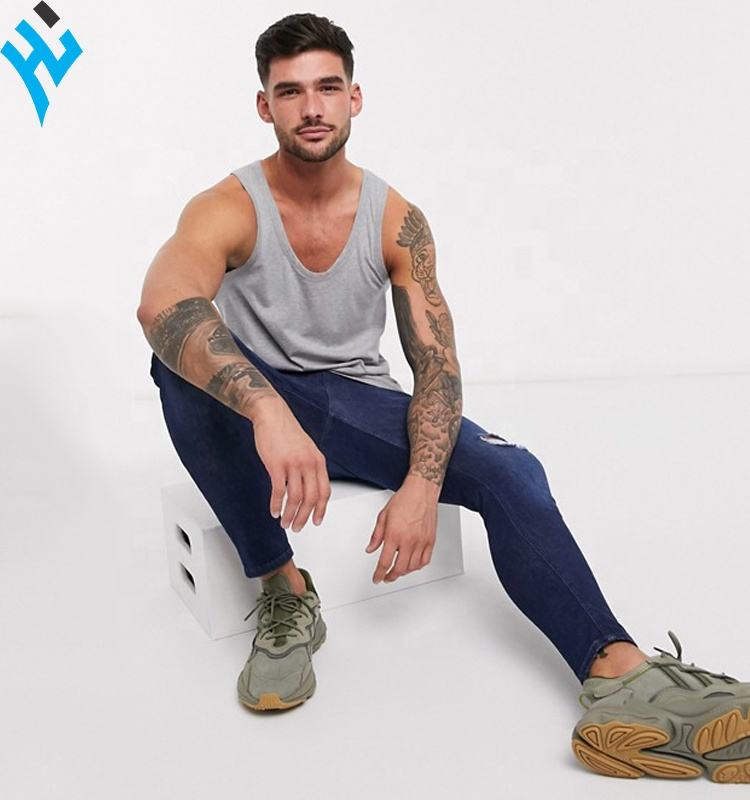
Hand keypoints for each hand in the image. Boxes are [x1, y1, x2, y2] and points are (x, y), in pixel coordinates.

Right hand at [252, 400, 330, 531]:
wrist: (272, 415)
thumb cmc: (287, 432)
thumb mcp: (307, 449)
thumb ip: (311, 467)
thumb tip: (310, 488)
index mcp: (318, 461)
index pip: (325, 492)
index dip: (321, 509)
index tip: (316, 521)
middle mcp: (308, 464)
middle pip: (311, 499)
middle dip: (304, 517)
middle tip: (298, 528)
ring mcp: (293, 465)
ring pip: (295, 498)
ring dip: (290, 515)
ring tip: (285, 523)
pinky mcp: (276, 465)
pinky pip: (278, 492)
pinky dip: (276, 505)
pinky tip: (274, 511)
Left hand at [366, 479, 437, 583]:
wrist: (421, 491)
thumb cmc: (404, 500)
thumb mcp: (383, 516)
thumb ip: (376, 536)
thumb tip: (370, 549)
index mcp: (394, 535)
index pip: (385, 562)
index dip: (379, 574)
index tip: (377, 578)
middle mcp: (408, 540)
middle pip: (399, 568)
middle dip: (391, 576)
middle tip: (386, 577)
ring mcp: (421, 542)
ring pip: (412, 567)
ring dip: (404, 572)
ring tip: (398, 571)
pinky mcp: (430, 540)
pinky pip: (425, 560)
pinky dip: (418, 566)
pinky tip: (413, 565)